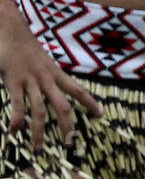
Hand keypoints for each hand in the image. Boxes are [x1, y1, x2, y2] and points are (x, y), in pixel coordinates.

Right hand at [0, 17, 102, 148]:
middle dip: (67, 126)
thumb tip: (54, 88)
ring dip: (39, 130)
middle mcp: (47, 78)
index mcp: (56, 73)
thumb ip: (49, 76)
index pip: (78, 90)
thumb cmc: (26, 48)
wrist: (11, 31)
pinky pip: (16, 103)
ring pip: (40, 110)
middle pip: (63, 106)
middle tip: (68, 144)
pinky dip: (17, 119)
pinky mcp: (14, 81)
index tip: (100, 115)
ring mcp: (31, 80)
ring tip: (38, 147)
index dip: (90, 103)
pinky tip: (14, 131)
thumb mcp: (43, 61)